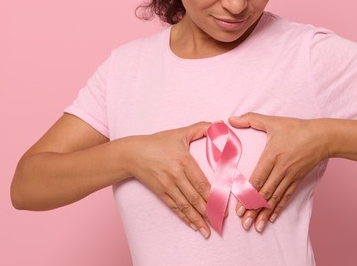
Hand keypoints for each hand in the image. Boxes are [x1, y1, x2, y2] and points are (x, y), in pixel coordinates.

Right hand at [125, 121, 212, 237]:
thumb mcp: (179, 133)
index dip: (214, 196)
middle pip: (196, 197)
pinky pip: (174, 207)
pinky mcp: (160, 192)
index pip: (202, 182)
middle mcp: (176, 175)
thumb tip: (220, 124)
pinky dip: (184, 218)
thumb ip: (201, 127)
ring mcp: (167, 185)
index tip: (224, 205)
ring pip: (186, 206)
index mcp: (184, 161)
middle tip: (221, 222)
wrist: (133, 153)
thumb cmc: (157, 142)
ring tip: (208, 231)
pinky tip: (193, 225)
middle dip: (209, 212)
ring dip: (197, 220)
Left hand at [228, 113, 329, 232]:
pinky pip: (286, 197)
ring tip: (256, 227)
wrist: (322, 136)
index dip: (248, 195)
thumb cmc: (296, 127)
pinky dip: (278, 208)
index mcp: (272, 155)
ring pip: (275, 198)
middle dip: (253, 210)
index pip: (258, 179)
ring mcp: (290, 176)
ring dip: (265, 213)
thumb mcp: (273, 121)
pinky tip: (272, 218)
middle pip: (265, 193)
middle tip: (244, 223)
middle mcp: (281, 169)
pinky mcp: (297, 180)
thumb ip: (250, 119)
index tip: (239, 207)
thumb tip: (231, 119)